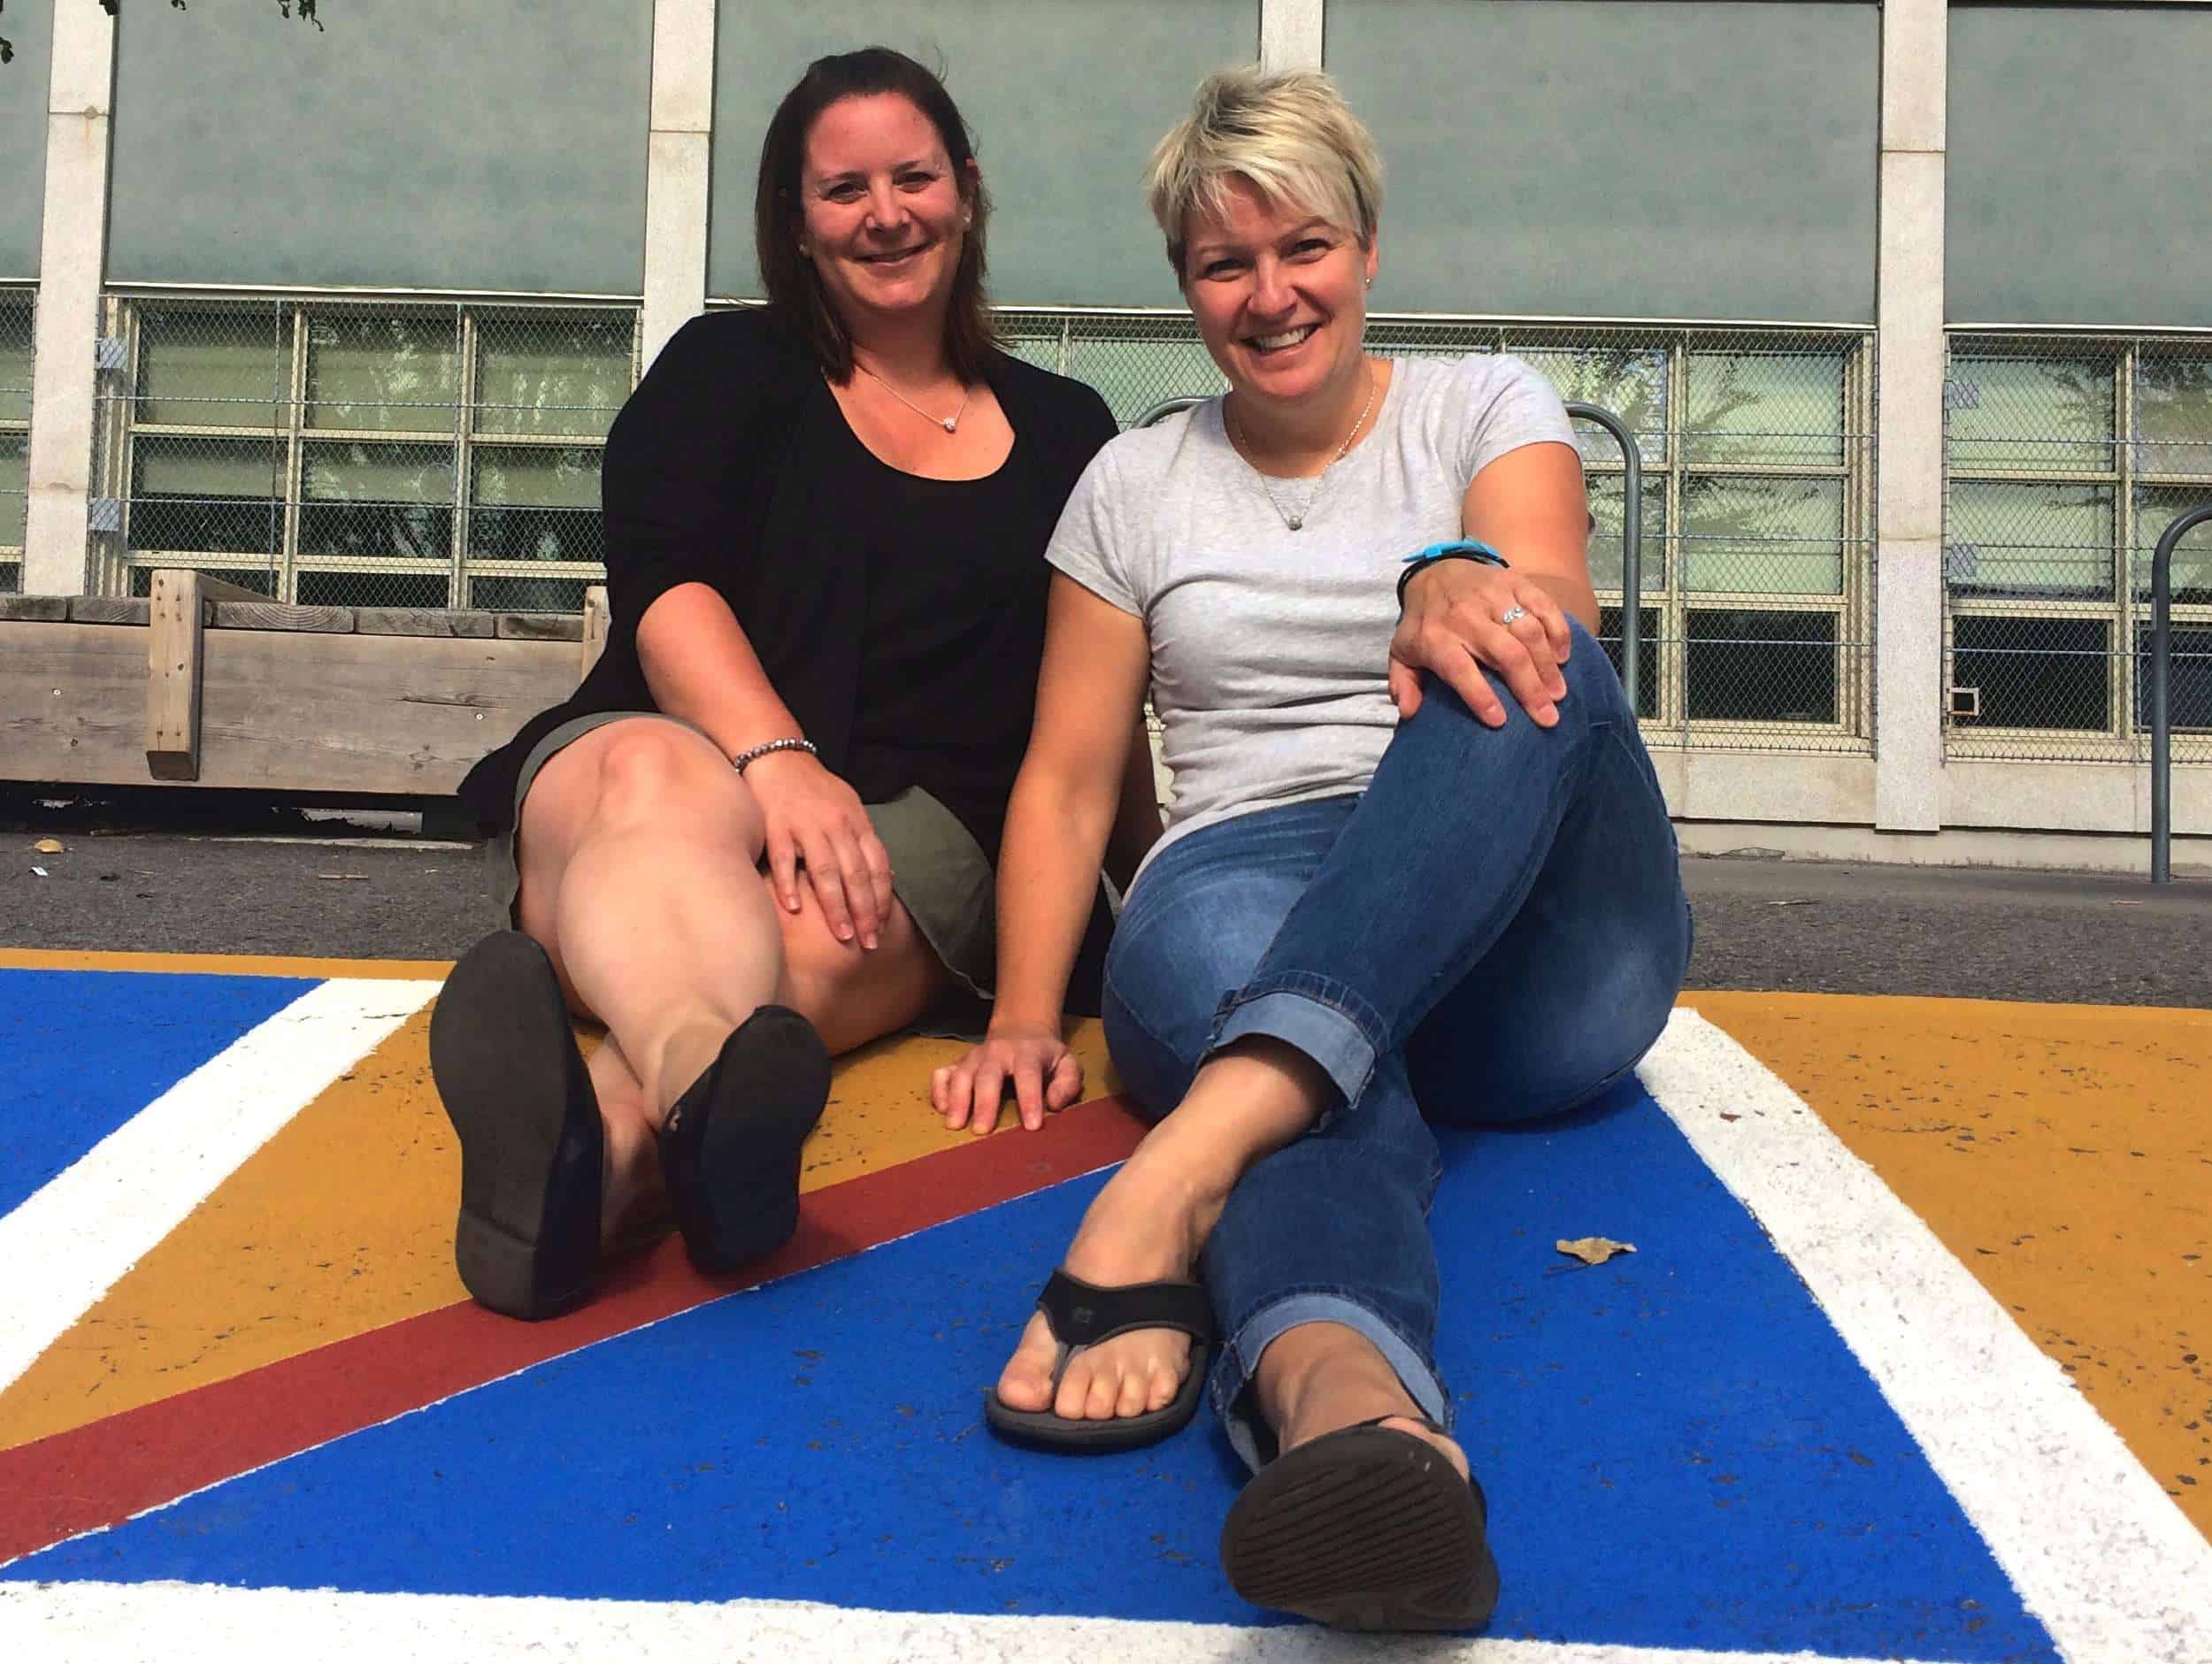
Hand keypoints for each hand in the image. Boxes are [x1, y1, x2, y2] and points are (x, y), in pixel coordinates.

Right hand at [739, 749, 894, 948]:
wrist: (778, 756)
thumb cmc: (815, 789)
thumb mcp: (849, 807)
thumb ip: (864, 841)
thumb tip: (885, 877)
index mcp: (856, 822)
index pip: (876, 866)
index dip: (881, 899)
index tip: (881, 926)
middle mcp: (835, 825)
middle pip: (855, 875)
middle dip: (865, 912)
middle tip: (869, 942)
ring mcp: (805, 825)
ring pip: (826, 872)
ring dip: (836, 907)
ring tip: (842, 935)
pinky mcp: (775, 826)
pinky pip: (783, 859)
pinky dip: (789, 884)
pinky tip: (795, 909)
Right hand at [932, 1022, 1084, 1134]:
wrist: (1021, 1029)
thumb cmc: (1046, 1056)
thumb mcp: (1067, 1063)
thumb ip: (1067, 1083)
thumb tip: (1054, 1104)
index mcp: (1027, 1054)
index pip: (1028, 1075)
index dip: (1030, 1100)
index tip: (1032, 1126)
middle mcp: (997, 1053)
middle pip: (987, 1075)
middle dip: (984, 1102)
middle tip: (982, 1130)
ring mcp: (975, 1057)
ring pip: (962, 1074)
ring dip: (956, 1099)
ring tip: (955, 1125)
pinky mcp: (959, 1063)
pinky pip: (943, 1073)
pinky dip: (939, 1090)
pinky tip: (942, 1109)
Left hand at [1388, 559, 1573, 727]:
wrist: (1436, 572)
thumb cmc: (1425, 624)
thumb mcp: (1402, 653)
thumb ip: (1403, 683)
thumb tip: (1408, 712)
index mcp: (1437, 638)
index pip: (1460, 670)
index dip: (1480, 696)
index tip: (1500, 721)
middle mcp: (1467, 616)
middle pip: (1506, 654)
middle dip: (1530, 688)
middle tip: (1548, 717)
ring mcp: (1494, 597)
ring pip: (1529, 632)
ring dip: (1547, 665)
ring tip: (1558, 693)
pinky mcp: (1516, 583)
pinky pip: (1543, 605)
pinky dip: (1557, 631)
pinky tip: (1563, 657)